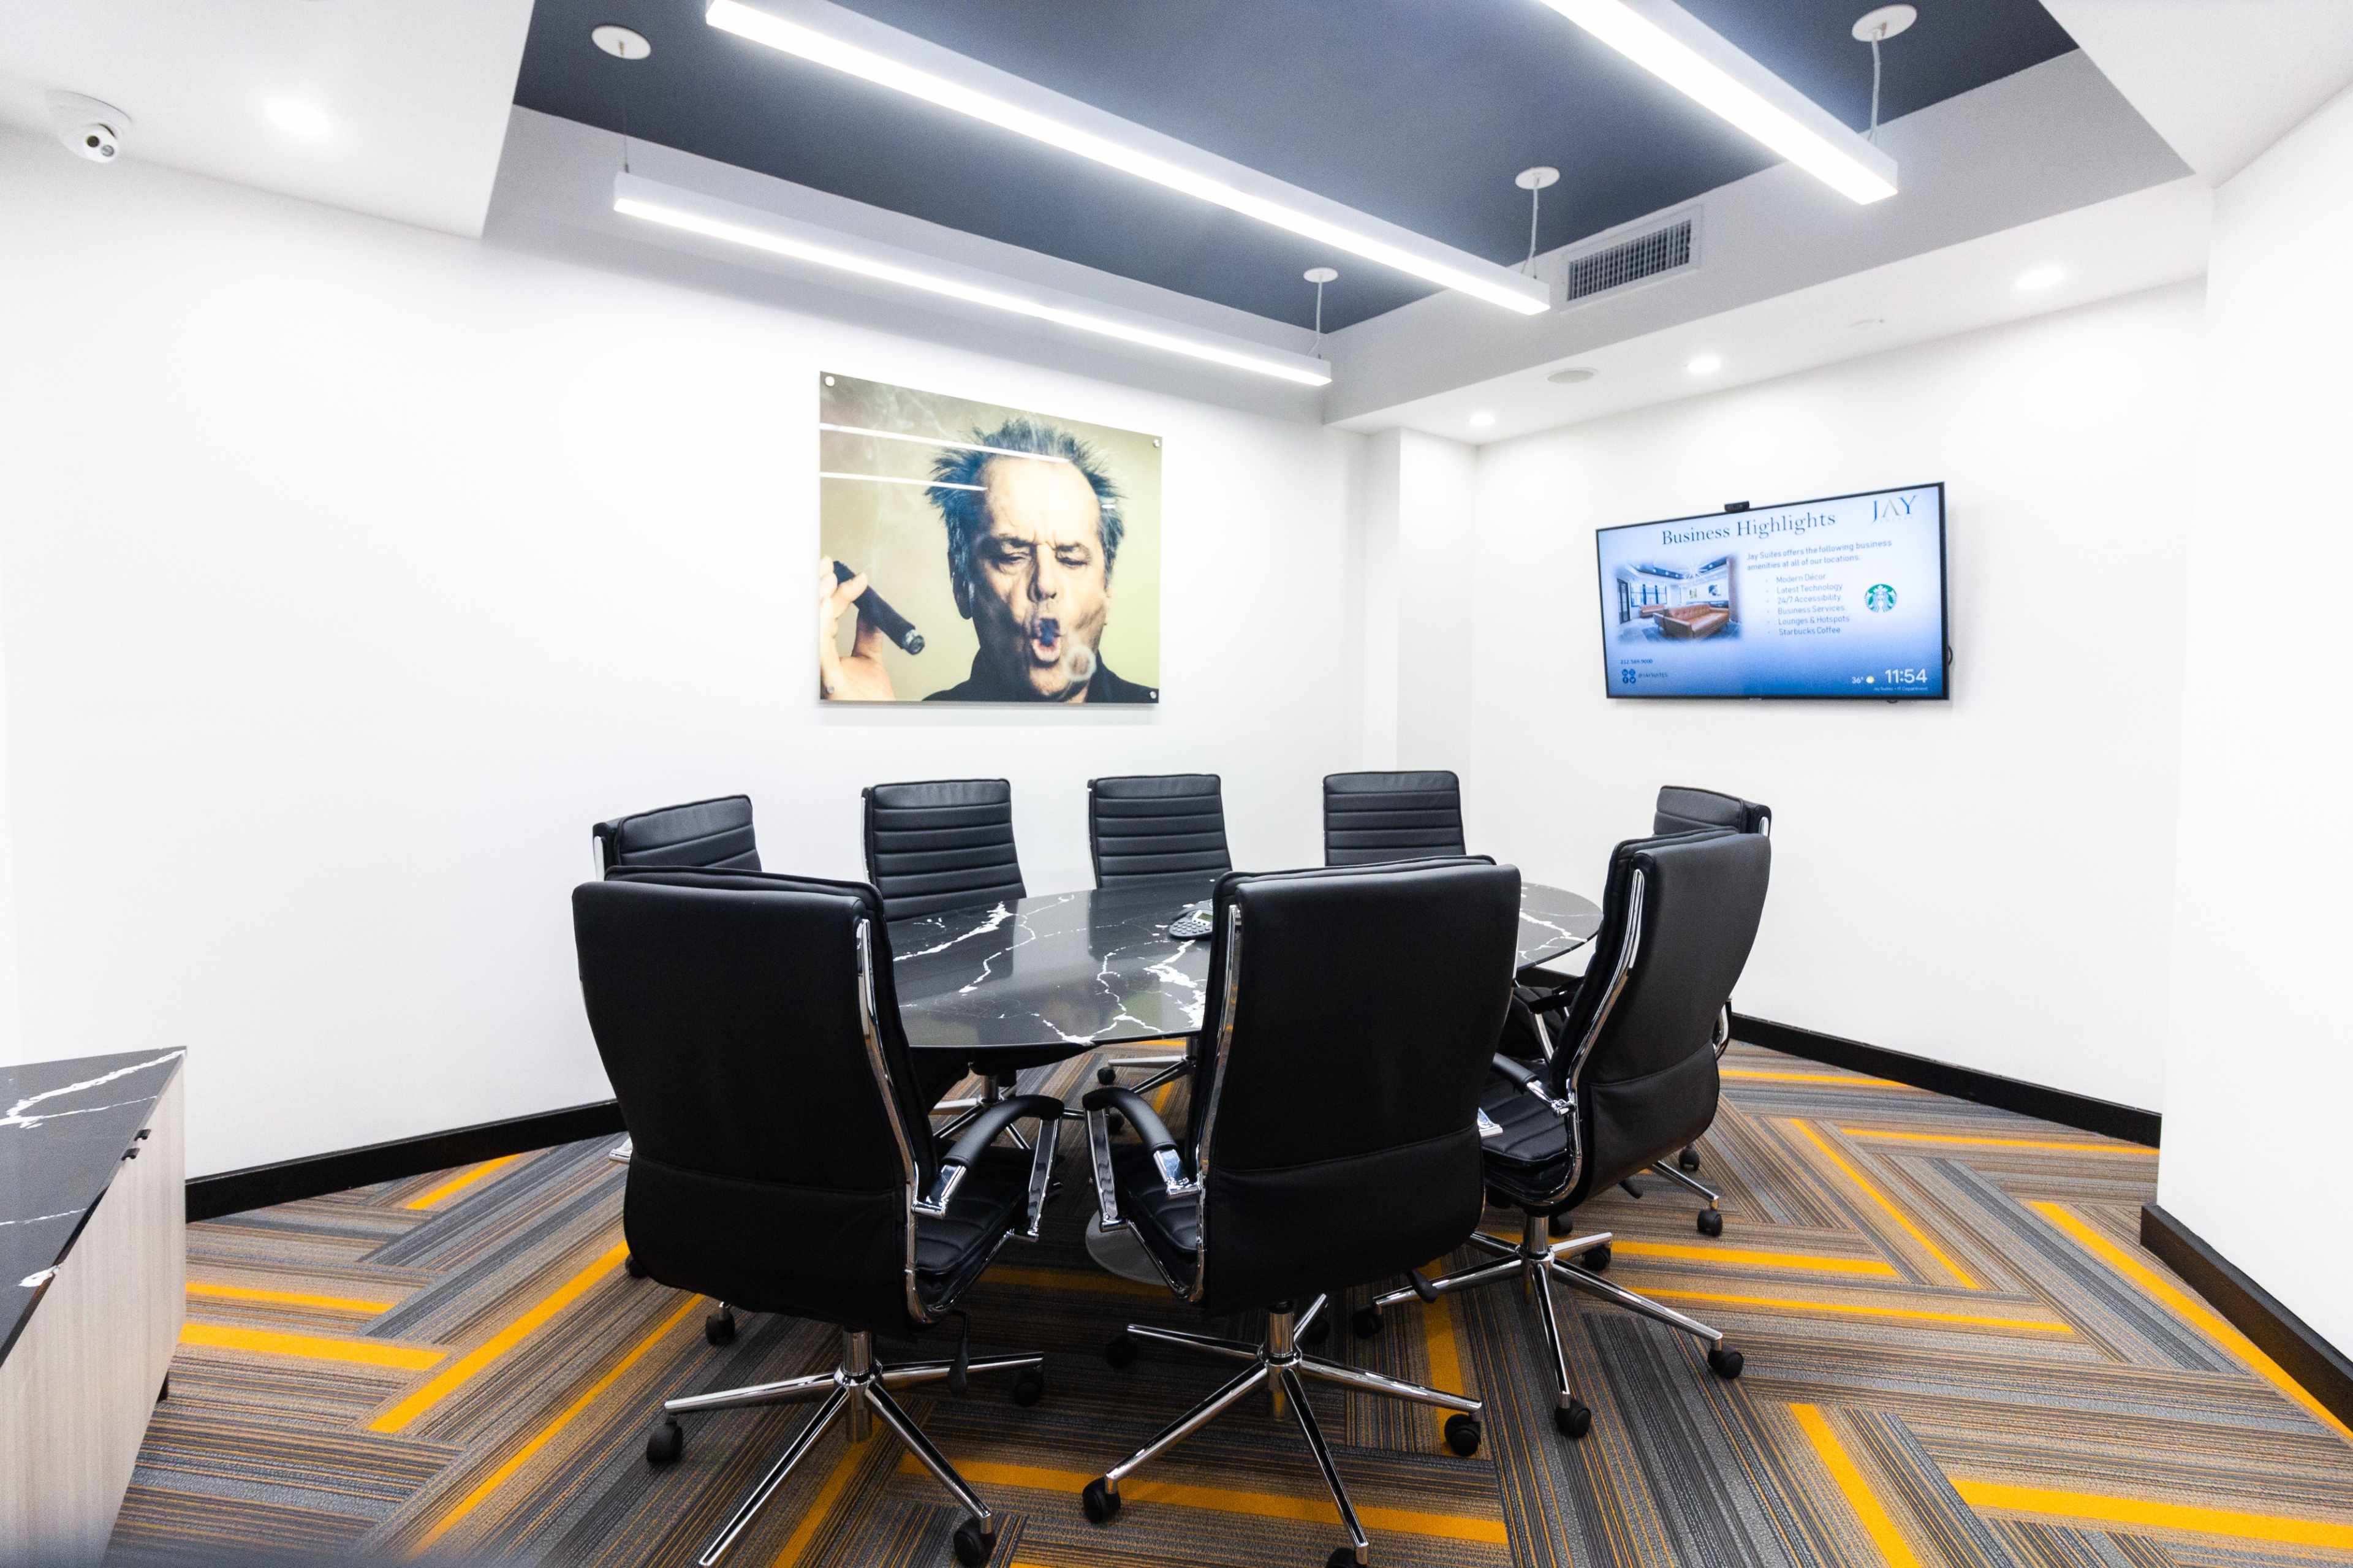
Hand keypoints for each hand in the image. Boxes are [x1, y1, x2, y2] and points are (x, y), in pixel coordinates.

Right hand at [818, 557, 896, 701]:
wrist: (882, 723)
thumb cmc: (870, 702)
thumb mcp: (870, 659)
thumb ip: (867, 634)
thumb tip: (870, 609)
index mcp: (823, 656)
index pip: (826, 617)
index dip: (838, 594)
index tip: (858, 579)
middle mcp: (816, 662)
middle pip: (812, 619)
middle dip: (818, 588)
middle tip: (829, 566)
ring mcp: (819, 672)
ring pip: (810, 629)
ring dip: (817, 599)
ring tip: (828, 578)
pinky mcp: (828, 681)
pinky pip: (819, 649)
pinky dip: (819, 624)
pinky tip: (824, 604)